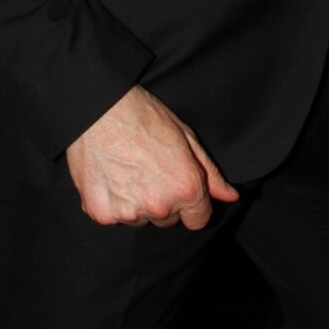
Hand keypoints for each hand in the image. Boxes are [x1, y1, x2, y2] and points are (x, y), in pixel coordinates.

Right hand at [65, 86, 238, 229]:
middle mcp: (159, 206)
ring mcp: (128, 212)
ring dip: (137, 203)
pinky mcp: (102, 213)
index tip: (180, 188)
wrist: (98, 108)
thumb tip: (230, 196)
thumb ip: (210, 173)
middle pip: (168, 220)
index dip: (192, 204)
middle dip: (164, 201)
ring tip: (128, 169)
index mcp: (185, 188)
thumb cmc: (143, 116)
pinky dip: (112, 202)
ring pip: (140, 219)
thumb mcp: (186, 137)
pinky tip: (110, 175)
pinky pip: (114, 216)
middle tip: (150, 170)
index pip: (199, 220)